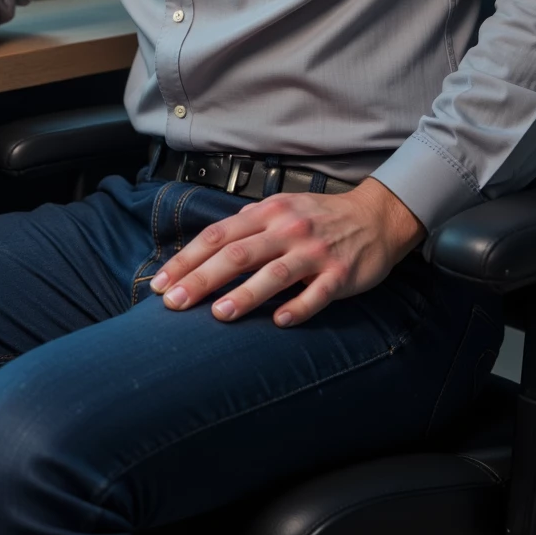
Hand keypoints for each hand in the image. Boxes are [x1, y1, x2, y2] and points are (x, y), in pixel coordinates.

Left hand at [149, 177, 424, 327]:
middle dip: (202, 278)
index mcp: (267, 213)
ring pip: (274, 274)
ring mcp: (314, 252)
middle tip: (174, 303)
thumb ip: (246, 229)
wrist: (375, 217)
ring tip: (219, 314)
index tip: (161, 283)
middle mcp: (287, 230)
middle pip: (237, 254)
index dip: (187, 259)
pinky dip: (298, 308)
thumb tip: (201, 253)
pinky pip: (317, 293)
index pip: (217, 236)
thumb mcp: (280, 211)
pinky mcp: (340, 274)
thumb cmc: (318, 218)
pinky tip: (279, 323)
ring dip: (245, 294)